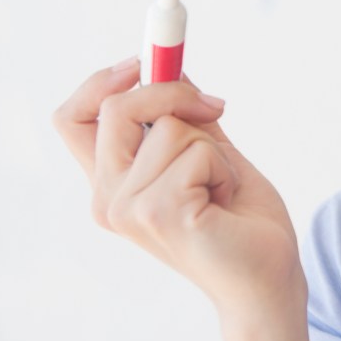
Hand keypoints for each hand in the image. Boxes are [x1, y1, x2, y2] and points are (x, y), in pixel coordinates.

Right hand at [53, 57, 304, 322]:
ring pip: (170, 127)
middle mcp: (108, 199)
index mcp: (112, 184)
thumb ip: (184, 118)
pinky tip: (224, 203)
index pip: (72, 119)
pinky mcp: (159, 213)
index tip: (143, 61)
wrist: (267, 279)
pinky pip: (198, 150)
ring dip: (213, 146)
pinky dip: (224, 167)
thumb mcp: (210, 154)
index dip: (99, 81)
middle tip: (214, 107)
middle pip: (114, 108)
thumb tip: (171, 68)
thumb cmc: (240, 221)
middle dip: (171, 91)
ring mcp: (128, 209)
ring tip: (221, 188)